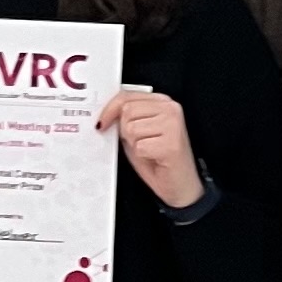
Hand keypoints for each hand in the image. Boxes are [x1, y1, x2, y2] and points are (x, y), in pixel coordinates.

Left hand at [99, 88, 204, 210]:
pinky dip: (142, 156)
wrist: (179, 186)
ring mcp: (173, 125)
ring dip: (134, 144)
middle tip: (139, 143)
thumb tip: (106, 115)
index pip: (127, 96)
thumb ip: (126, 119)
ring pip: (131, 128)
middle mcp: (171, 109)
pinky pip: (139, 147)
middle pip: (127, 111)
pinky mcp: (172, 143)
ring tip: (148, 150)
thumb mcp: (137, 134)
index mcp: (162, 102)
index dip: (110, 109)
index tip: (102, 123)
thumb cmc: (158, 160)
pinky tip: (154, 158)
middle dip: (125, 131)